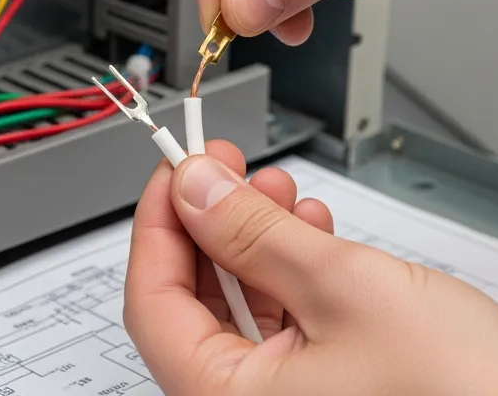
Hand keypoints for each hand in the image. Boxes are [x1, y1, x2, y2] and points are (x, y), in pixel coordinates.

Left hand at [124, 141, 497, 395]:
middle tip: (225, 166)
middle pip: (192, 305)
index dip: (159, 222)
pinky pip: (283, 332)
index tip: (177, 168)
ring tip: (281, 191)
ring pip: (241, 314)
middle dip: (211, 225)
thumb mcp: (345, 288)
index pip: (152, 302)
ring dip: (254, 244)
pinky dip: (290, 278)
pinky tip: (314, 234)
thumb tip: (196, 190)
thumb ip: (257, 233)